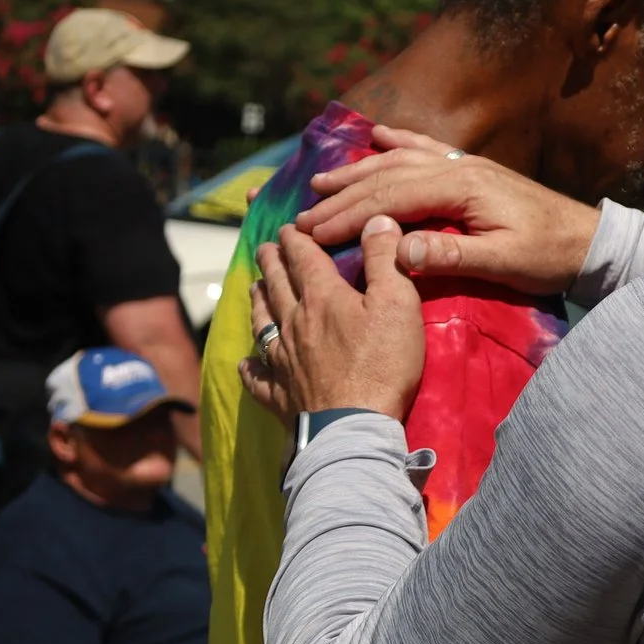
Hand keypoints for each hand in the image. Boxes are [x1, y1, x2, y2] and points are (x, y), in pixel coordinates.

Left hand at [239, 218, 424, 422]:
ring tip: (253, 288)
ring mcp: (282, 358)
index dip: (296, 238)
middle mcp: (293, 321)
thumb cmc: (382, 363)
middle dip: (271, 262)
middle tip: (265, 248)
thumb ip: (385, 259)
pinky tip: (246, 361)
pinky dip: (250, 365)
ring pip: (261, 321)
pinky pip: (257, 375)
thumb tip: (376, 218)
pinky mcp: (279, 392)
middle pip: (276, 284)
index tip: (290, 226)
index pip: (302, 257)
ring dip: (257, 300)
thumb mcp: (397, 304)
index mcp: (321, 296)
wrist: (354, 425)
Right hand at [295, 125, 600, 296]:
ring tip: (322, 181)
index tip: (313, 232)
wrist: (591, 241)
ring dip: (359, 170)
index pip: (392, 197)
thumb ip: (451, 257)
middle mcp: (461, 168)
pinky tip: (378, 135)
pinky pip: (428, 149)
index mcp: (463, 188)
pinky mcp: (476, 171)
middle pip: (388, 177)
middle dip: (342, 197)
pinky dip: (399, 141)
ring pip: (400, 160)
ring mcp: (468, 166)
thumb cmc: (551, 256)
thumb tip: (396, 253)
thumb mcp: (504, 263)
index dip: (349, 215)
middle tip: (302, 218)